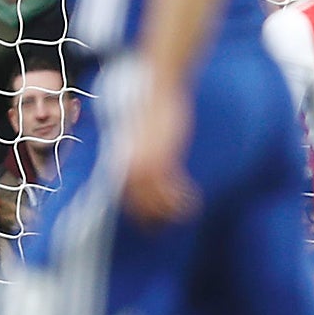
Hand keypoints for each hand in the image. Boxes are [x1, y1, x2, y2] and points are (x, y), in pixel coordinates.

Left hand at [122, 81, 196, 225]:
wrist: (159, 86)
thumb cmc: (148, 106)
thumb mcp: (133, 133)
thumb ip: (131, 152)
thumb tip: (134, 168)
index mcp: (119, 161)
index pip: (125, 198)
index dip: (138, 214)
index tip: (149, 224)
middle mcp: (129, 167)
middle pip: (140, 206)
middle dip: (154, 220)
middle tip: (166, 228)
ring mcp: (145, 165)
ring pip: (158, 202)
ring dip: (173, 211)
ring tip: (185, 214)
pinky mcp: (164, 159)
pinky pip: (174, 190)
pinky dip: (185, 199)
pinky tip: (194, 200)